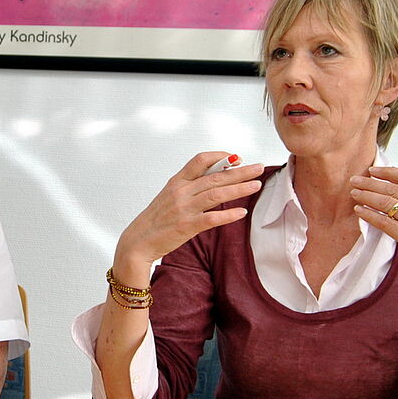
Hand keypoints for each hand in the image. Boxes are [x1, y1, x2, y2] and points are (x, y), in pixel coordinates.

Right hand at [116, 152, 262, 277]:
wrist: (138, 241)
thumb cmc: (156, 220)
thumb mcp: (170, 196)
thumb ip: (190, 186)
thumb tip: (215, 178)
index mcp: (177, 182)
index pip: (200, 160)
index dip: (221, 157)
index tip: (237, 158)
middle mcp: (181, 192)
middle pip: (216, 176)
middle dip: (240, 171)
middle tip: (259, 168)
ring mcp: (184, 209)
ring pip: (217, 194)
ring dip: (239, 189)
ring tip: (256, 185)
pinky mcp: (186, 226)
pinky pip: (212, 218)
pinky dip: (228, 215)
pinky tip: (241, 212)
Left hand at [350, 166, 397, 292]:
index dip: (389, 172)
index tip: (373, 170)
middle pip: (393, 189)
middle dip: (371, 183)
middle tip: (355, 179)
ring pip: (387, 203)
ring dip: (366, 196)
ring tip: (353, 192)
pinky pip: (385, 223)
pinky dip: (369, 215)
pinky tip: (358, 210)